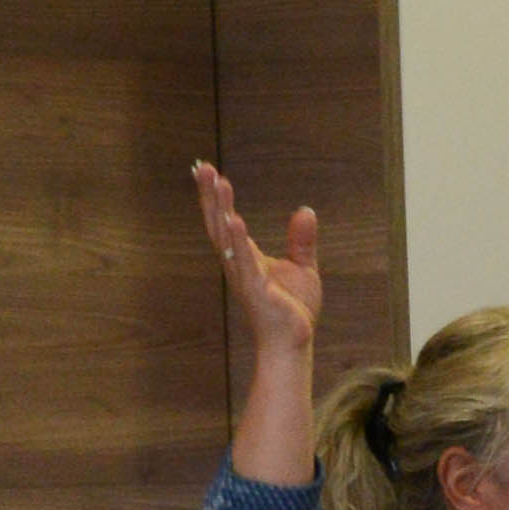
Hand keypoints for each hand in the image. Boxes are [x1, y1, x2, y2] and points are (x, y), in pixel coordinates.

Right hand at [189, 162, 322, 371]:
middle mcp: (238, 263)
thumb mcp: (302, 267)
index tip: (207, 170)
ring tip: (218, 183)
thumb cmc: (292, 309)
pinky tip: (235, 221)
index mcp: (245, 256)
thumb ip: (301, 240)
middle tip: (202, 167)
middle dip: (211, 196)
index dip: (216, 196)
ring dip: (222, 210)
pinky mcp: (256, 289)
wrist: (294, 342)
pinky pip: (245, 262)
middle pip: (219, 223)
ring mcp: (244, 276)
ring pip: (228, 238)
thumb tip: (305, 210)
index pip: (226, 220)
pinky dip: (239, 241)